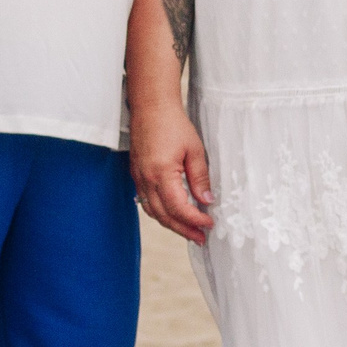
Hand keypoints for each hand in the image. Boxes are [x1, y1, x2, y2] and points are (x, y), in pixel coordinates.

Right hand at [130, 104, 215, 242]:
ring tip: (189, 231)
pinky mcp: (137, 175)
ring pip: (153, 212)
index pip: (178, 208)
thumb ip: (200, 178)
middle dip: (183, 230)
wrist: (151, 107)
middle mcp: (146, 180)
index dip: (194, 220)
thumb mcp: (194, 150)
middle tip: (201, 238)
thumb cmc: (173, 124)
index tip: (209, 224)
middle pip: (164, 216)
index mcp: (162, 174)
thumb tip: (207, 201)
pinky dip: (160, 213)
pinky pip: (146, 202)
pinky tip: (172, 215)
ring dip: (171, 224)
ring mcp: (139, 178)